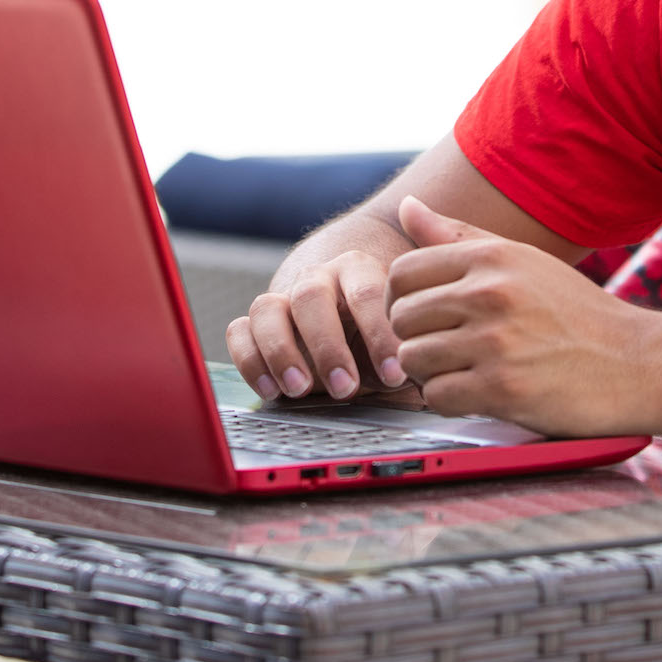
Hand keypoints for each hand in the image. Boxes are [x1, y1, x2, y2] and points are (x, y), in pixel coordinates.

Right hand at [227, 244, 408, 401]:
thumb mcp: (402, 338)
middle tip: (346, 387)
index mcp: (359, 270)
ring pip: (266, 308)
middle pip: (310, 295)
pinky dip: (249, 359)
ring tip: (300, 389)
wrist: (351, 315)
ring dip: (281, 351)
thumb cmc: (383, 332)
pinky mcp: (256, 325)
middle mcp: (317, 279)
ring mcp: (282, 299)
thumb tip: (423, 375)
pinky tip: (271, 390)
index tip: (395, 374)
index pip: (368, 292)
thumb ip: (411, 348)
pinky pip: (238, 331)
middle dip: (327, 346)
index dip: (380, 333)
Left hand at [387, 196, 655, 436]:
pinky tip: (477, 393)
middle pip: (402, 318)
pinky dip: (450, 401)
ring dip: (431, 373)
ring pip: (413, 359)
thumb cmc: (578, 314)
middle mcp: (489, 292)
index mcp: (492, 257)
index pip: (403, 273)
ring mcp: (494, 341)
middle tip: (447, 349)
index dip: (404, 300)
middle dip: (417, 339)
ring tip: (463, 370)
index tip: (426, 317)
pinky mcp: (501, 388)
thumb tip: (407, 207)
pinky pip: (436, 397)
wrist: (638, 363)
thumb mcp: (523, 261)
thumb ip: (460, 236)